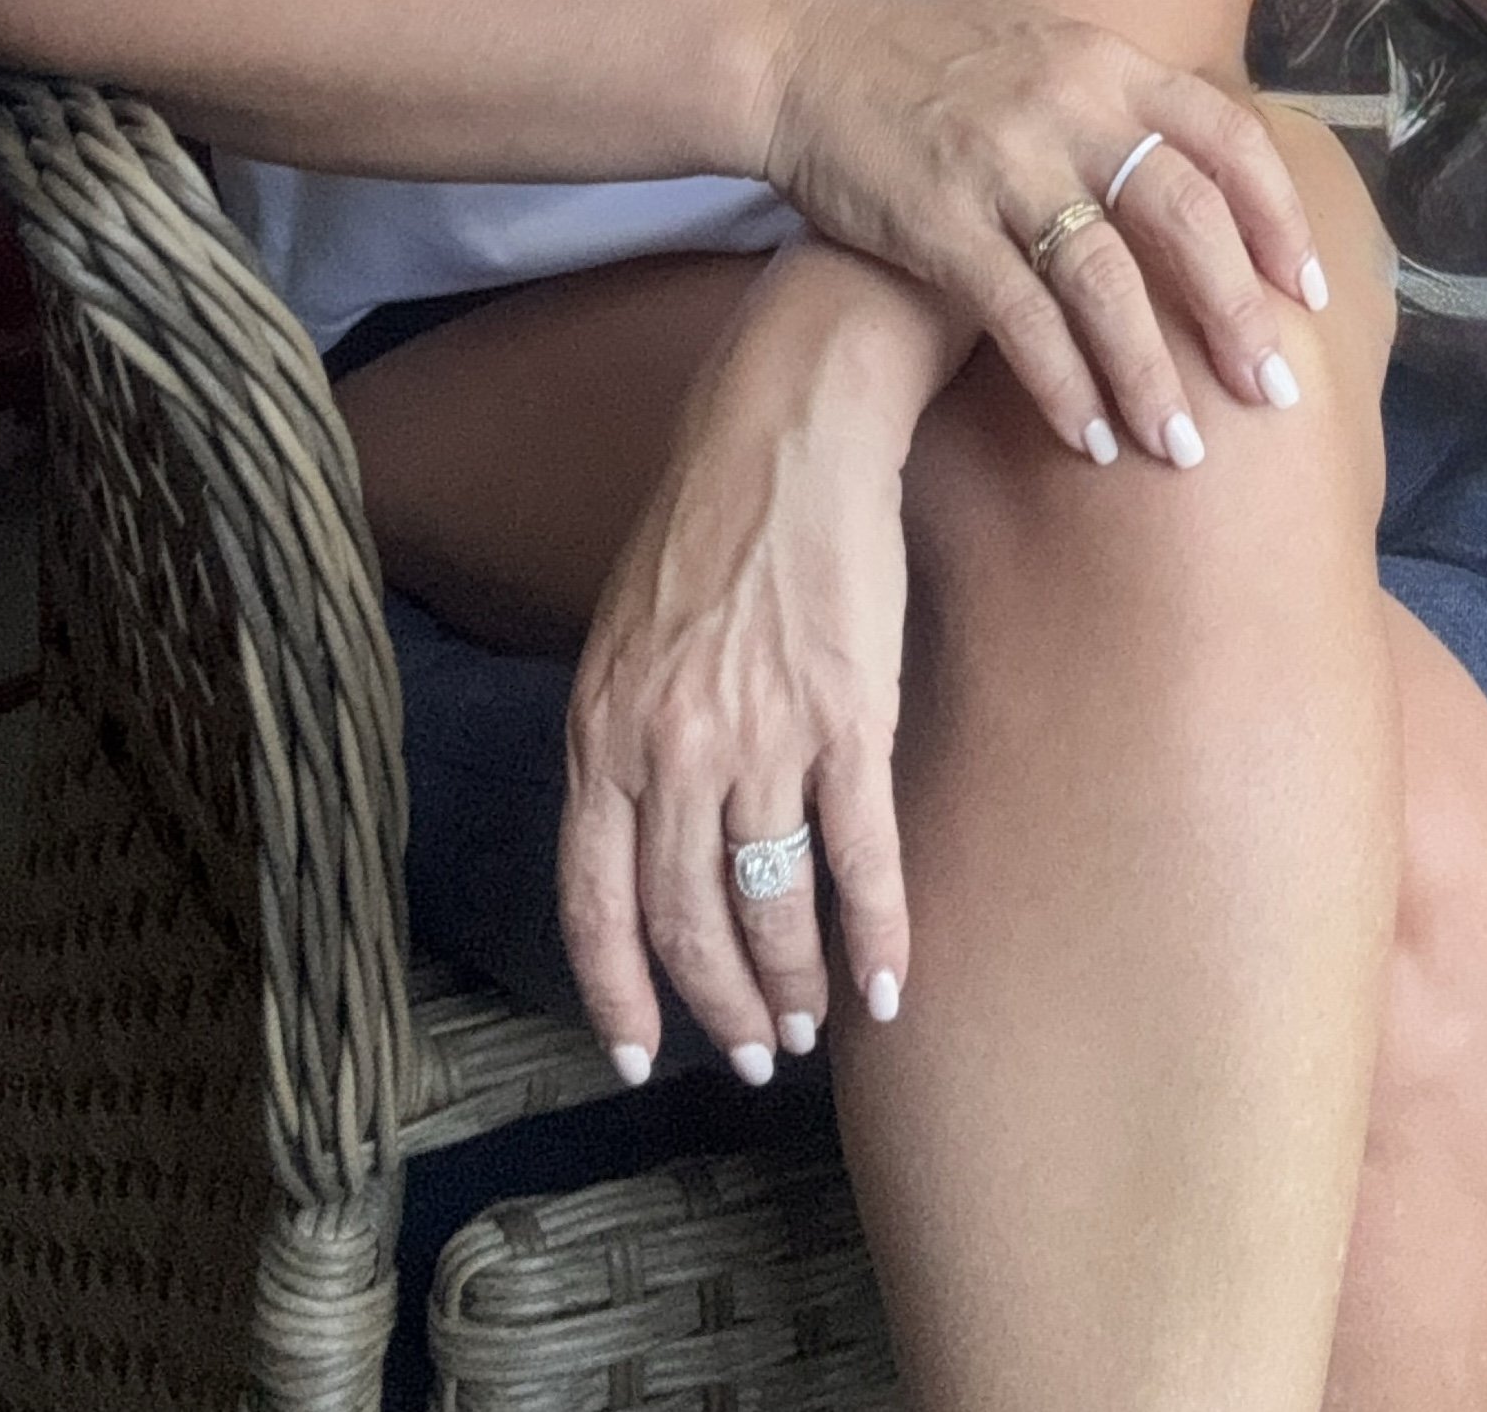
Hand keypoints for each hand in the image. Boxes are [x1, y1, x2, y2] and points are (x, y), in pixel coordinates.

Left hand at [557, 325, 910, 1080]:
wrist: (786, 434)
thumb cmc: (706, 522)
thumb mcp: (623, 636)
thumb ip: (624, 737)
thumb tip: (640, 834)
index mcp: (601, 729)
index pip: (595, 900)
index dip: (619, 993)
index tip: (641, 1053)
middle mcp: (669, 748)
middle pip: (687, 921)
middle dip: (723, 1005)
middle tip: (758, 1050)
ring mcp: (761, 737)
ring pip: (772, 904)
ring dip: (794, 982)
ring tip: (816, 1020)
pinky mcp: (847, 718)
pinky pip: (860, 859)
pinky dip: (879, 936)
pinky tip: (891, 983)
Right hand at [757, 0, 1326, 469]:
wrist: (799, 62)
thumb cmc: (926, 66)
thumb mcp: (1041, 50)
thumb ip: (1117, 103)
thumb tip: (1205, 178)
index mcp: (1104, 62)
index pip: (1227, 136)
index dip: (1279, 217)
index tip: (1310, 292)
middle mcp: (1066, 106)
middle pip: (1185, 218)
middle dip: (1236, 315)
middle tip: (1272, 395)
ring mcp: (1003, 163)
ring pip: (1107, 284)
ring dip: (1150, 375)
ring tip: (1179, 451)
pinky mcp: (940, 220)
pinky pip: (1020, 317)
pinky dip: (1061, 383)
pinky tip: (1087, 437)